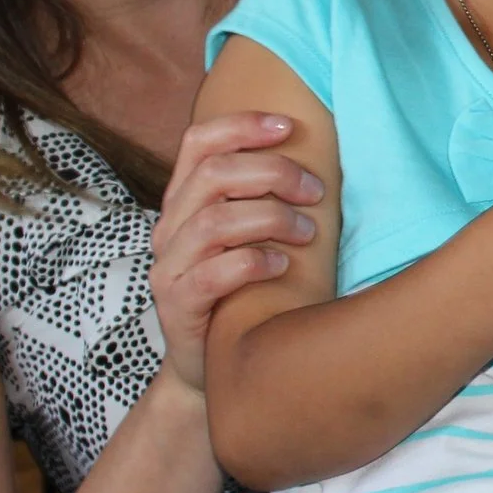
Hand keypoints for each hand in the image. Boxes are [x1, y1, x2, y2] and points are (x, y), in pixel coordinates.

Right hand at [151, 113, 324, 391]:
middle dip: (272, 172)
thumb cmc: (248, 291)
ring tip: (308, 232)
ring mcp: (169, 268)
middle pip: (213, 175)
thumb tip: (323, 157)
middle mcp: (170, 228)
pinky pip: (209, 275)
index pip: (199, 142)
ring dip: (270, 219)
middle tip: (317, 190)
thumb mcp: (254, 235)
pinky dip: (252, 263)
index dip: (241, 126)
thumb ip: (268, 197)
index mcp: (185, 201)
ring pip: (212, 221)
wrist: (213, 366)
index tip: (289, 126)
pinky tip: (283, 266)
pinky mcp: (177, 307)